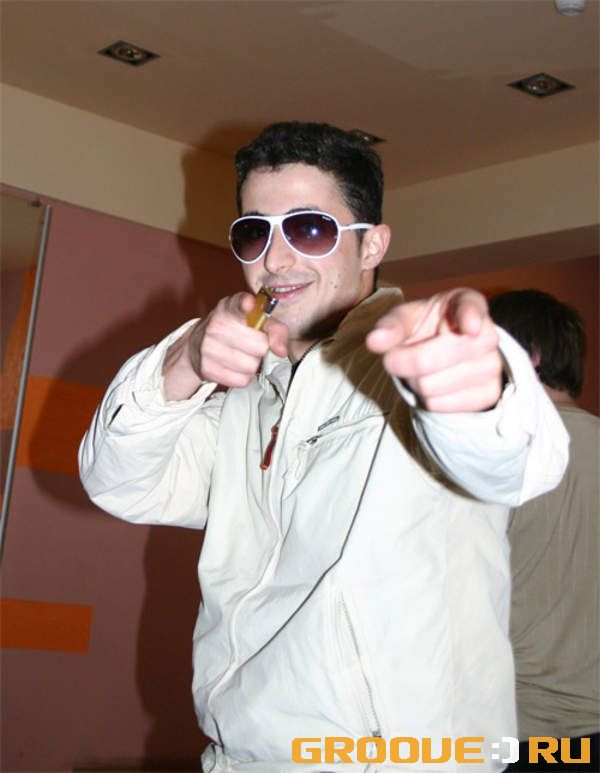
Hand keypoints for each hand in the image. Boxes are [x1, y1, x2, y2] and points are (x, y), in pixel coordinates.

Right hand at [163, 292, 288, 399]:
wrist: (196, 345)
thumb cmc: (231, 330)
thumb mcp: (254, 321)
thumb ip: (275, 330)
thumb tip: (281, 350)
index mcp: (228, 308)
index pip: (237, 304)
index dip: (244, 304)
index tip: (248, 304)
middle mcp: (216, 326)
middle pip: (259, 346)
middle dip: (260, 349)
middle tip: (251, 344)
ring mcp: (209, 348)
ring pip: (251, 366)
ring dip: (252, 364)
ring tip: (242, 355)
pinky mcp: (207, 369)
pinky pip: (242, 380)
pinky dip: (243, 377)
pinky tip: (234, 366)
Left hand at [365, 288, 501, 412]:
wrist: (450, 351)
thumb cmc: (427, 328)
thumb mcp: (406, 318)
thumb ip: (391, 326)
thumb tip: (374, 340)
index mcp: (466, 303)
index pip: (471, 308)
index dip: (470, 318)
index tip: (470, 328)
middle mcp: (487, 334)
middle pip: (431, 359)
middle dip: (403, 362)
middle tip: (397, 357)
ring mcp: (492, 366)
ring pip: (430, 386)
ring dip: (413, 382)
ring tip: (422, 369)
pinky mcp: (489, 393)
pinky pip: (440, 405)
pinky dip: (426, 400)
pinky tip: (435, 384)